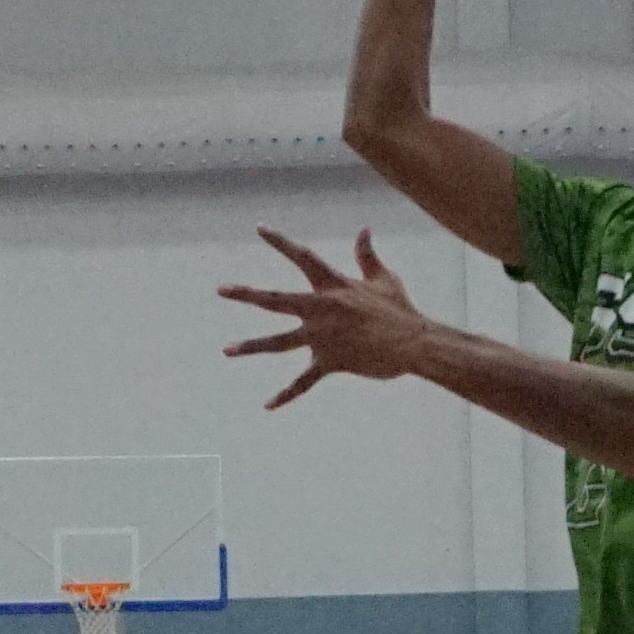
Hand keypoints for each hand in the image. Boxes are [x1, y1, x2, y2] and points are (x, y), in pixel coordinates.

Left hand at [221, 228, 437, 409]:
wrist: (413, 344)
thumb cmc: (400, 310)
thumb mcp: (383, 278)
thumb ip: (366, 256)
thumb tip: (363, 230)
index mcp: (333, 286)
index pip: (302, 256)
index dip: (280, 241)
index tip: (259, 228)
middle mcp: (321, 309)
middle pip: (276, 299)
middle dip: (246, 294)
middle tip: (220, 290)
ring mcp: (322, 337)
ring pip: (279, 342)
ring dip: (251, 346)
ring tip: (227, 350)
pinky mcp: (329, 362)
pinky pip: (303, 382)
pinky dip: (286, 395)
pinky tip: (268, 405)